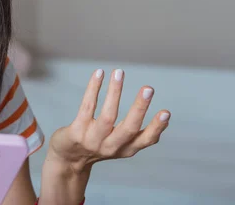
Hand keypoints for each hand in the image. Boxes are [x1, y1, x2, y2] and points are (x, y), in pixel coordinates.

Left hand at [47, 69, 170, 172]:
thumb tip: (166, 118)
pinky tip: (99, 73)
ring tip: (119, 72)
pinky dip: (93, 88)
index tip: (166, 112)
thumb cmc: (97, 146)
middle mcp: (110, 146)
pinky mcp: (76, 131)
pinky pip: (87, 106)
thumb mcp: (120, 145)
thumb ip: (138, 134)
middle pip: (128, 128)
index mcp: (125, 149)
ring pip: (107, 115)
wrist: (67, 160)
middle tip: (149, 88)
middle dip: (139, 108)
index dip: (157, 127)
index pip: (146, 140)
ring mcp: (92, 139)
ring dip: (115, 92)